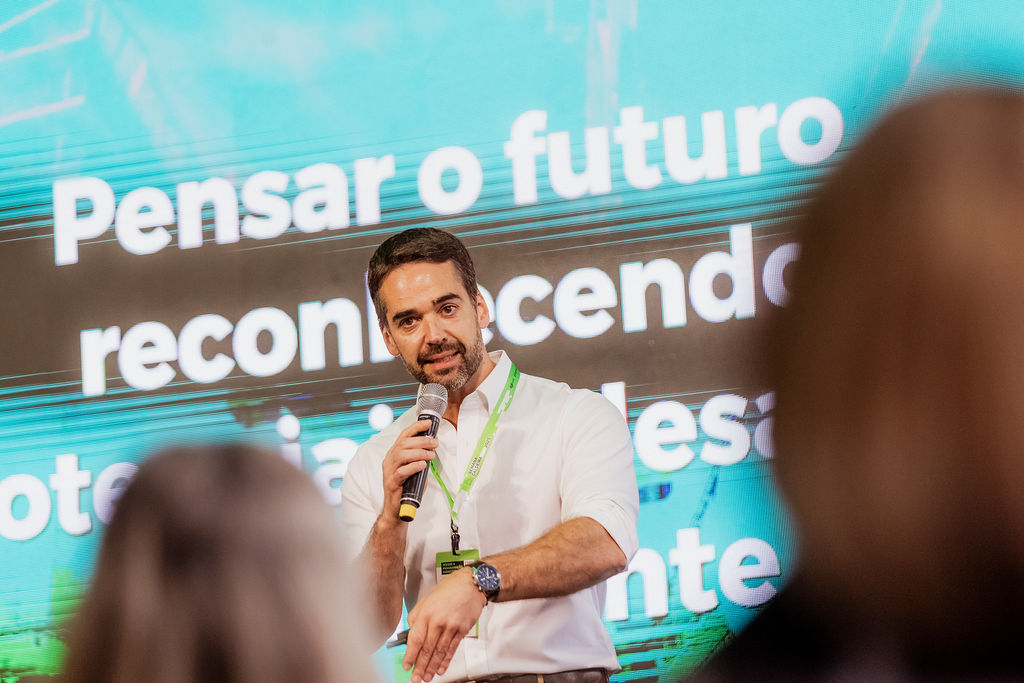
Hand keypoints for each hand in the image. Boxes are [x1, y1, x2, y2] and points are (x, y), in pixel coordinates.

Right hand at [381, 419, 437, 521]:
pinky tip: (422, 465)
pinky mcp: (392, 482)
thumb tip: (433, 446)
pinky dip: (413, 466)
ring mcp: (389, 471)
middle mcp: (390, 460)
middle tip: (434, 443)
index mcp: (394, 454)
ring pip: (401, 455)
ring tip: (431, 455)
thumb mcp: (415, 468)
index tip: (428, 423)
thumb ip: (420, 457)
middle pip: (403, 444)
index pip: (403, 436)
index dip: (416, 428)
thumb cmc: (406, 488)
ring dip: (419, 452)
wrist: (396, 508)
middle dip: (421, 440)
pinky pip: (401, 471)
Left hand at [403, 567, 485, 682]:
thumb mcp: (427, 598)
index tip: (407, 666)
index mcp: (425, 613)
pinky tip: (441, 668)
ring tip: (428, 677)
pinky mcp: (462, 630)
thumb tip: (411, 632)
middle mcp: (437, 621)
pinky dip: (446, 660)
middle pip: (427, 649)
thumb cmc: (450, 588)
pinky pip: (452, 648)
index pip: (415, 639)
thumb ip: (417, 616)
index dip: (410, 656)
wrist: (471, 584)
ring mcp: (451, 626)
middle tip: (416, 678)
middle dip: (420, 666)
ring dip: (432, 667)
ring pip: (439, 651)